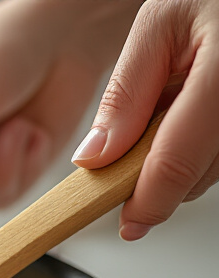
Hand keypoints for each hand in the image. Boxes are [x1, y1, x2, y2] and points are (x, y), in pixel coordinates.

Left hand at [72, 0, 218, 240]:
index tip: (127, 224)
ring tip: (171, 103)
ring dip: (178, 156)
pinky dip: (198, 141)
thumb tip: (96, 158)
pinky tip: (192, 107)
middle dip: (154, 175)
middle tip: (128, 146)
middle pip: (196, 175)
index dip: (146, 203)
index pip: (177, 163)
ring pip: (212, 169)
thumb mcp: (159, 26)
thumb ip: (127, 95)